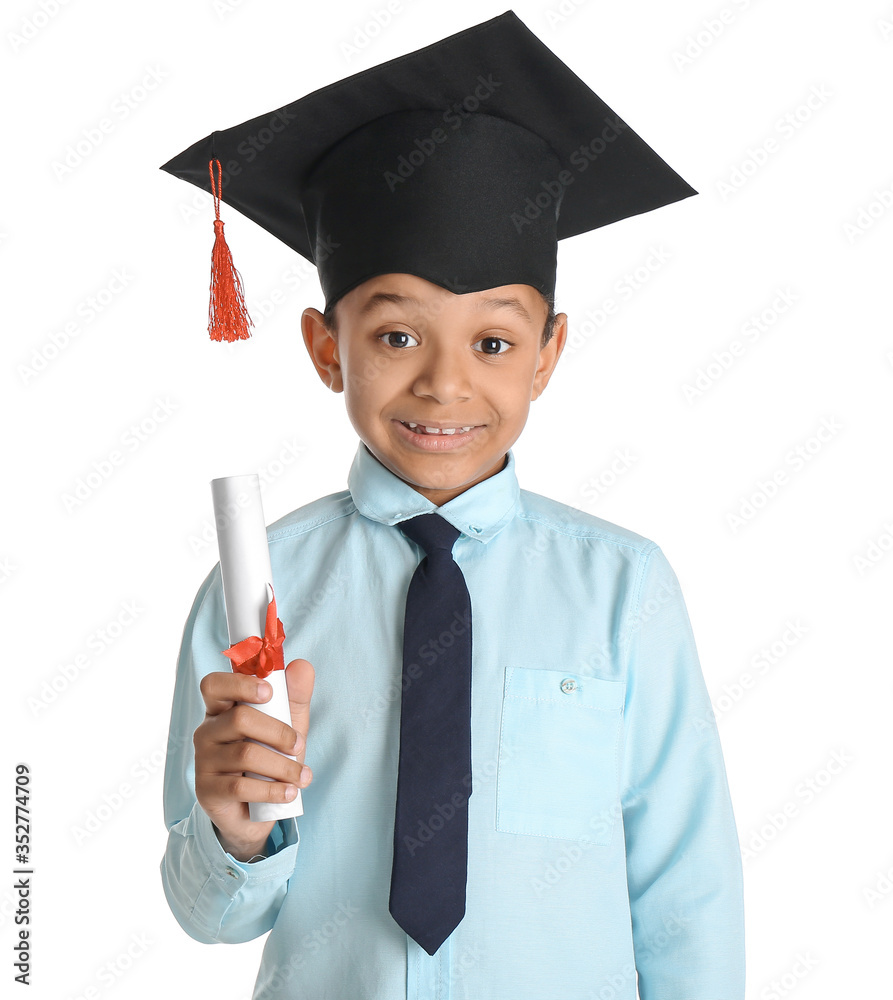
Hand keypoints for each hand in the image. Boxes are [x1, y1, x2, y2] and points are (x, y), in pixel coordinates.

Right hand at [193, 659, 314, 860]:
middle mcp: (207, 731)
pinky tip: (289, 792)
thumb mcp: (288, 724)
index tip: (269, 692)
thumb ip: (295, 695)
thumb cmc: (271, 756)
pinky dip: (272, 790)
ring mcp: (204, 761)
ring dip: (282, 766)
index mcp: (222, 708)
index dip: (239, 683)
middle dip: (278, 732)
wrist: (259, 808)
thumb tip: (302, 665)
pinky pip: (240, 787)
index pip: (214, 684)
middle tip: (299, 745)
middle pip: (239, 719)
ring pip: (245, 754)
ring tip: (303, 776)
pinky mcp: (206, 790)